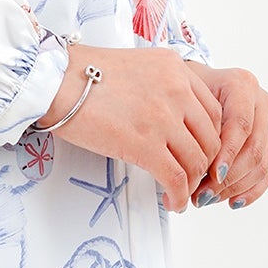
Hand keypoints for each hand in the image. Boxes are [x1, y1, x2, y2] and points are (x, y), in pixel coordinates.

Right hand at [36, 43, 222, 211]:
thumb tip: (172, 117)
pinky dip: (179, 196)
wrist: (54, 80)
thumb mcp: (137, 65)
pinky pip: (176, 178)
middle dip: (205, 164)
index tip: (200, 153)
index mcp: (175, 68)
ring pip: (198, 161)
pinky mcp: (145, 144)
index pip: (213, 111)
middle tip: (192, 178)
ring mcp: (163, 117)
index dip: (210, 139)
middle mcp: (177, 90)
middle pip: (211, 138)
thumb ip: (162, 84)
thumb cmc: (83, 74)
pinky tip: (173, 202)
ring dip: (193, 184)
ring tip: (180, 192)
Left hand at [182, 63, 267, 208]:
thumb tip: (185, 167)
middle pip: (254, 148)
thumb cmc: (184, 89)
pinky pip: (265, 173)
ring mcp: (266, 124)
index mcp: (242, 84)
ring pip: (260, 164)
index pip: (241, 123)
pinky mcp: (267, 144)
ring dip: (233, 188)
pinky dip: (248, 192)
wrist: (194, 86)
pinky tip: (231, 201)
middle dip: (228, 177)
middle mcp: (260, 103)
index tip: (212, 174)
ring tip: (205, 198)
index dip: (229, 152)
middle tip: (202, 194)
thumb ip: (190, 122)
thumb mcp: (183, 95)